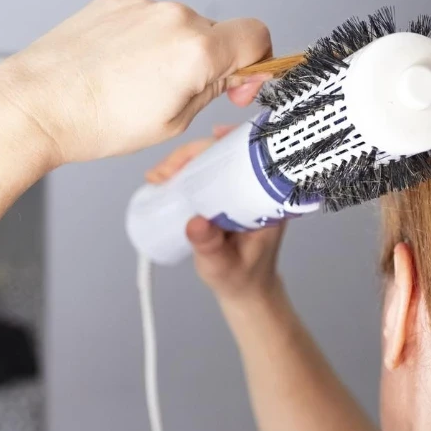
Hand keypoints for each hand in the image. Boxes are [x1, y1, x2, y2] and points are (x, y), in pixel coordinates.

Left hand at [0, 0, 271, 167]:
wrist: (36, 105)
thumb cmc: (94, 122)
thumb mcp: (172, 123)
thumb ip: (213, 91)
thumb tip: (233, 76)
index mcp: (196, 50)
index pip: (257, 36)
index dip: (258, 63)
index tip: (242, 82)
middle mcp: (173, 17)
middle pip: (216, 34)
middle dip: (209, 63)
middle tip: (180, 96)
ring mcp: (141, 6)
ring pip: (179, 28)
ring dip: (172, 53)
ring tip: (137, 87)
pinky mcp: (113, 2)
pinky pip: (146, 21)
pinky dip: (142, 43)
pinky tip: (118, 71)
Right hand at [147, 126, 285, 303]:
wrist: (247, 290)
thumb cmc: (242, 277)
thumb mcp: (224, 265)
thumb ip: (211, 247)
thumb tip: (195, 222)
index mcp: (269, 200)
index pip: (252, 157)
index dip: (229, 142)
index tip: (207, 140)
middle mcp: (257, 189)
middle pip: (228, 153)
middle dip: (194, 153)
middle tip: (165, 172)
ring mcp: (241, 191)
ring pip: (215, 160)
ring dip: (187, 160)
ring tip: (161, 175)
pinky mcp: (227, 196)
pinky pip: (209, 173)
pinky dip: (189, 169)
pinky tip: (172, 171)